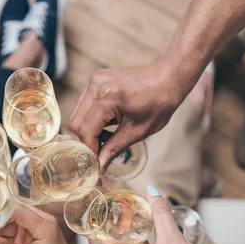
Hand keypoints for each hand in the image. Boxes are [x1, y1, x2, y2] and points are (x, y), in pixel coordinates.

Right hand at [70, 63, 185, 171]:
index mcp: (107, 98)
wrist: (168, 77)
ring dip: (88, 130)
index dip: (90, 150)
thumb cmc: (159, 102)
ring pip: (78, 114)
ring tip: (107, 137)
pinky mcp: (96, 80)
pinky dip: (91, 118)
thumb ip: (114, 148)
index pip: (85, 130)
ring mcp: (94, 81)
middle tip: (102, 152)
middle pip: (76, 122)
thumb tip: (99, 166)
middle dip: (87, 140)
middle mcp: (96, 86)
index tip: (97, 163)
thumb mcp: (138, 131)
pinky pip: (84, 105)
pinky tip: (107, 123)